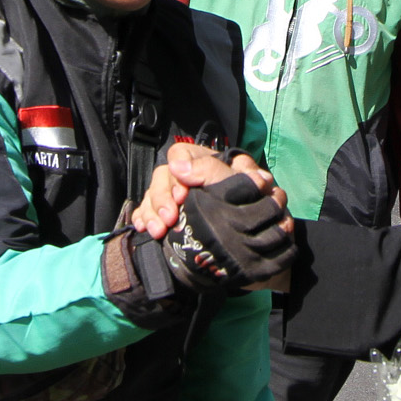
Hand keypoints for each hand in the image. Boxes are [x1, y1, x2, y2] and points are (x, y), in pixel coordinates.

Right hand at [134, 142, 282, 239]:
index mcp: (208, 164)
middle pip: (163, 175)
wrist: (257, 245)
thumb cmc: (256, 208)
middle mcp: (190, 177)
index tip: (183, 195)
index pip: (182, 154)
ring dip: (151, 212)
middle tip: (170, 220)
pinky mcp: (170, 215)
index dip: (179, 171)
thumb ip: (233, 175)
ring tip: (157, 232)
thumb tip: (199, 169)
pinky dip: (143, 218)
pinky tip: (143, 228)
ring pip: (153, 194)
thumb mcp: (250, 189)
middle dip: (162, 198)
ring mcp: (178, 196)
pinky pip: (146, 210)